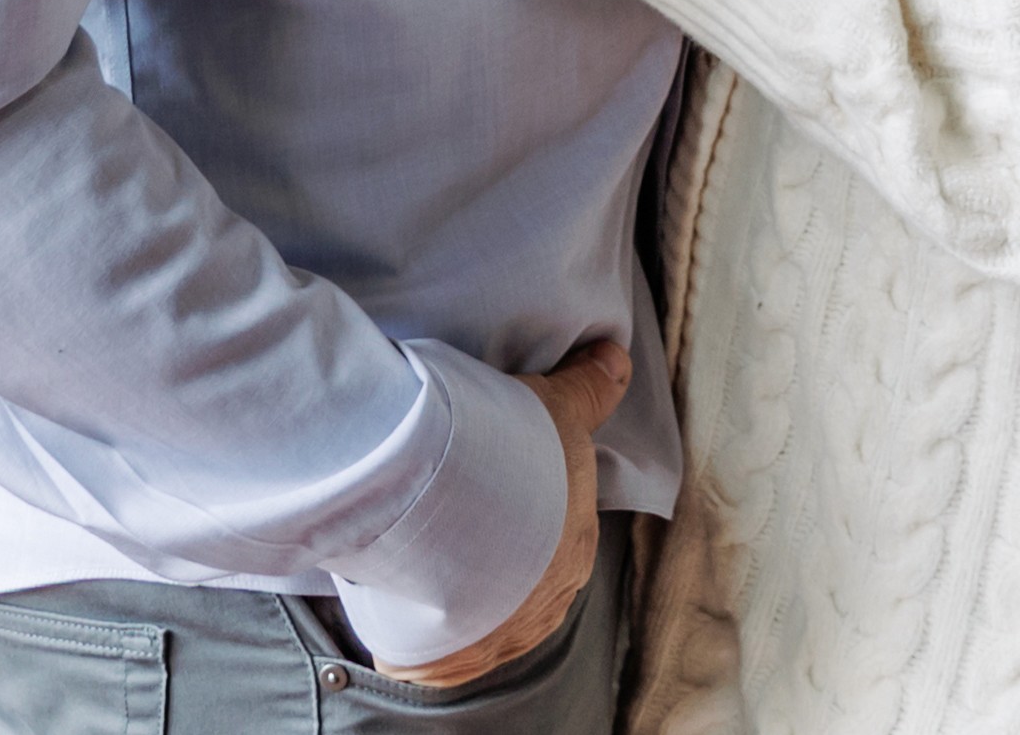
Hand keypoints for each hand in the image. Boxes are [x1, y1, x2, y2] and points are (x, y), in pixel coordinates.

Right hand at [389, 335, 628, 686]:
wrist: (451, 510)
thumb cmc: (510, 457)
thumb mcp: (557, 407)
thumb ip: (588, 388)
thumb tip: (616, 359)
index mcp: (574, 549)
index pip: (559, 535)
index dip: (529, 511)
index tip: (493, 490)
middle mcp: (545, 601)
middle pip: (520, 579)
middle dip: (496, 558)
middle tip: (452, 518)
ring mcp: (498, 636)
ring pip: (480, 617)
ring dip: (459, 595)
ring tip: (422, 559)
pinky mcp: (448, 660)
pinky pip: (435, 654)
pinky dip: (422, 639)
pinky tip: (403, 615)